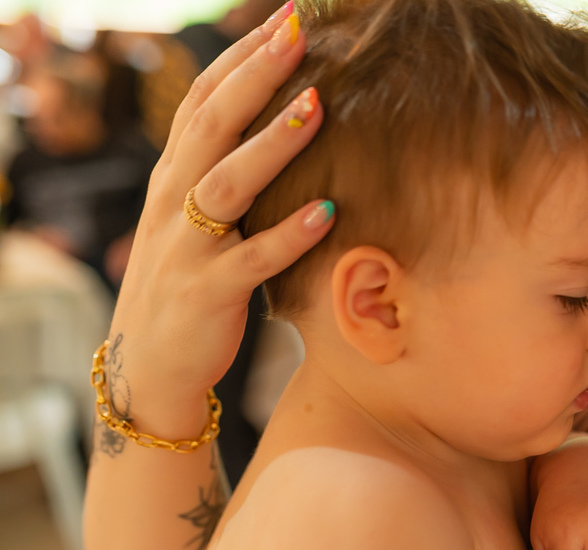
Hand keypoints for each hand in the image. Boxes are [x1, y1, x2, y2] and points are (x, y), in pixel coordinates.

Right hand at [107, 6, 331, 434]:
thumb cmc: (186, 285)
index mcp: (172, 178)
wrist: (148, 366)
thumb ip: (224, 176)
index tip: (283, 18)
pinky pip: (252, 260)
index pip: (202, 101)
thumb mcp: (194, 221)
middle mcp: (173, 202)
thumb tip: (277, 130)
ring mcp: (187, 246)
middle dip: (254, 74)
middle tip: (297, 31)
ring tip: (316, 104)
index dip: (240, 57)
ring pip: (226, 183)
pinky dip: (288, 236)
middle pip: (212, 124)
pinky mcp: (208, 292)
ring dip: (271, 143)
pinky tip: (328, 214)